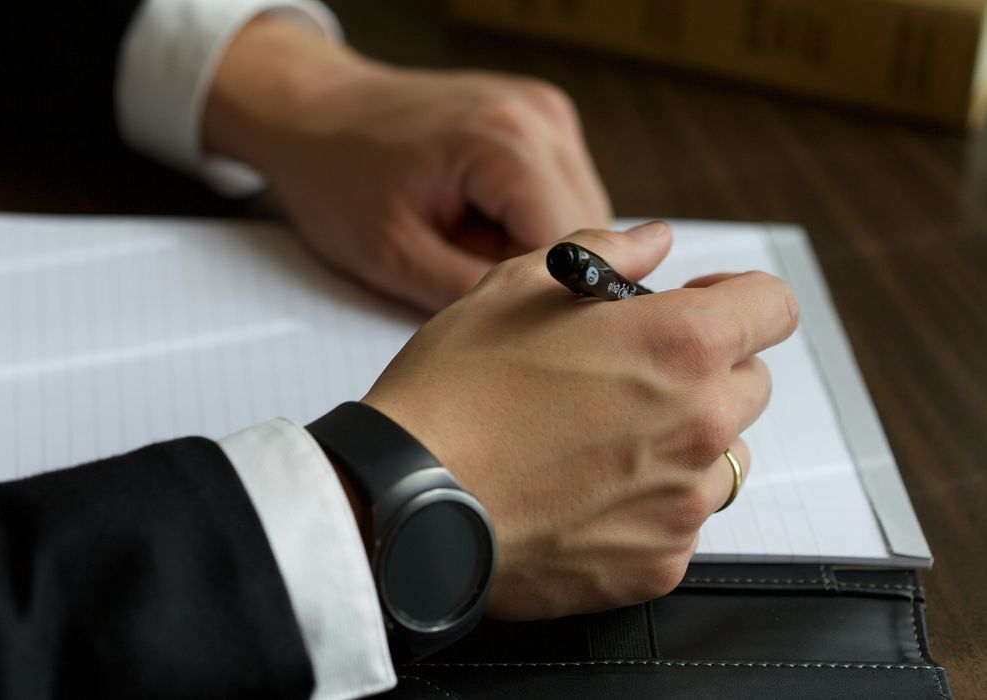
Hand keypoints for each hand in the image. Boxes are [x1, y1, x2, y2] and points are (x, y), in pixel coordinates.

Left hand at [205, 17, 609, 311]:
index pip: (575, 254)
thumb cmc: (337, 177)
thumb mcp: (394, 257)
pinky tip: (475, 222)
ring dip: (536, 249)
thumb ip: (473, 296)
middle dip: (541, 275)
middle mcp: (542, 117)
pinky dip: (526, 220)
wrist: (313, 113)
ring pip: (583, 218)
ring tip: (464, 244)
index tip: (501, 325)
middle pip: (591, 236)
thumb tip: (540, 331)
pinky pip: (560, 193)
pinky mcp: (542, 119)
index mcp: (508, 144)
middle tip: (467, 280)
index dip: (545, 303)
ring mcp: (547, 113)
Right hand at [362, 221, 799, 618]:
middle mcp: (701, 424)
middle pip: (750, 384)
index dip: (738, 297)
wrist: (406, 501)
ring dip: (678, 441)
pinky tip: (578, 492)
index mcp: (680, 343)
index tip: (701, 305)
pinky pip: (677, 523)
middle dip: (703, 370)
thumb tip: (653, 241)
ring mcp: (683, 503)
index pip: (774, 306)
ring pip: (718, 458)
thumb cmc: (453, 390)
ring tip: (595, 440)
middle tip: (625, 375)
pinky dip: (644, 507)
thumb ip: (604, 252)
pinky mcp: (657, 564)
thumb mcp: (516, 286)